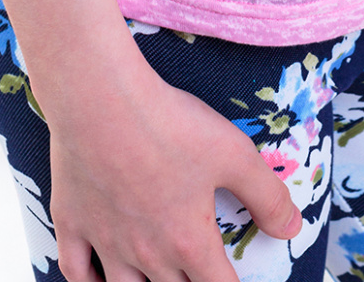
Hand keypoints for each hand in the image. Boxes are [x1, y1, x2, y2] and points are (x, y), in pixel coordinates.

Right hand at [44, 47, 301, 281]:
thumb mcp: (233, 154)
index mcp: (188, 241)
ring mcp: (105, 241)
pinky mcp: (71, 222)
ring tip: (157, 279)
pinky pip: (77, 272)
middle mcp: (146, 253)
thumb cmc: (168, 124)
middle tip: (196, 272)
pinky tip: (99, 279)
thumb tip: (292, 228)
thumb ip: (266, 196)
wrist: (102, 100)